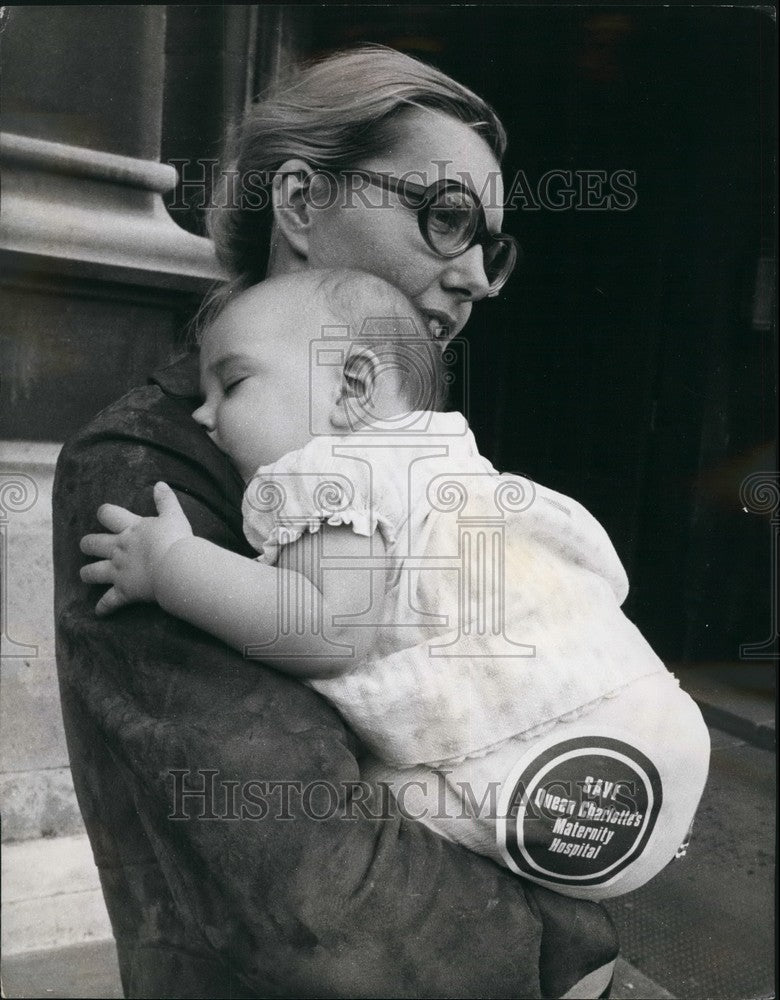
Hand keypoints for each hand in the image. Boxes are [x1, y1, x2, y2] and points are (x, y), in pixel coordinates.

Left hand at [80, 482, 192, 614]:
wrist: (177, 566)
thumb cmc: (177, 540)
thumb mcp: (174, 516)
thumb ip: (166, 500)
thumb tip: (160, 484)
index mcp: (130, 529)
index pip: (108, 514)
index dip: (104, 514)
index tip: (104, 515)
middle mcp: (119, 549)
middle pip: (91, 543)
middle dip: (88, 545)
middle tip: (88, 546)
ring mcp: (118, 571)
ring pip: (92, 572)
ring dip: (88, 574)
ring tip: (87, 575)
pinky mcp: (124, 591)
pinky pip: (108, 602)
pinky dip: (103, 608)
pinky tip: (99, 612)